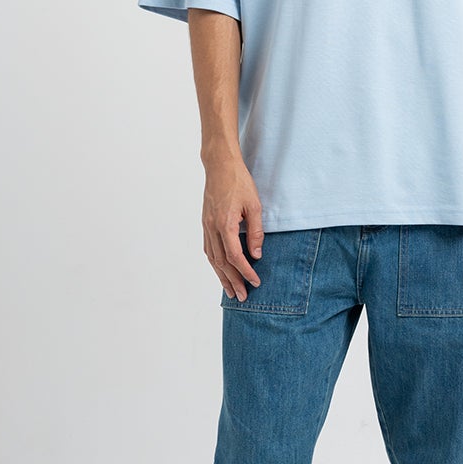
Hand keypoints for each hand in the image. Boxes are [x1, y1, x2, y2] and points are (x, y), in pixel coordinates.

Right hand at [202, 156, 265, 299]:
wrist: (220, 166)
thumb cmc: (239, 182)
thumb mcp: (254, 205)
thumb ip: (256, 232)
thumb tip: (257, 255)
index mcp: (225, 224)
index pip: (235, 256)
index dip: (245, 272)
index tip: (256, 282)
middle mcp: (212, 228)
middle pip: (221, 263)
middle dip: (232, 281)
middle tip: (242, 297)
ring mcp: (206, 226)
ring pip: (212, 258)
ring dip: (221, 277)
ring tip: (230, 291)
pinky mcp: (205, 224)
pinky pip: (208, 249)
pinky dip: (214, 264)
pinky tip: (220, 271)